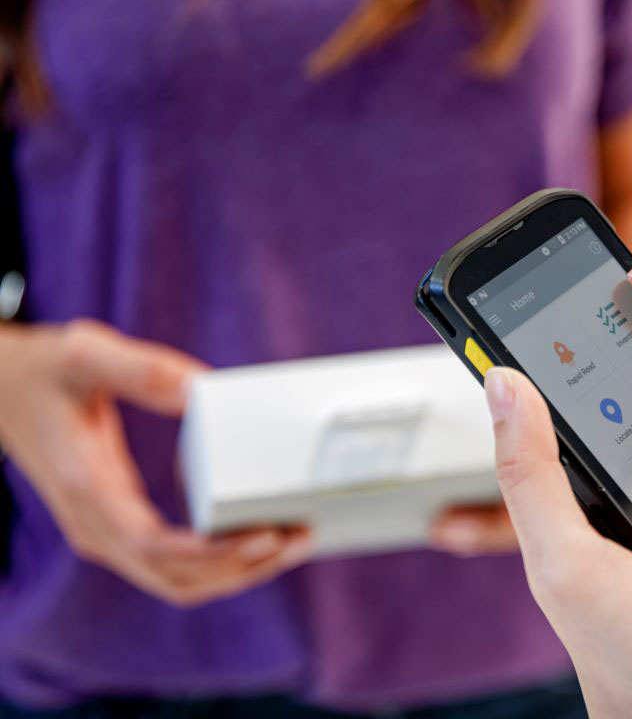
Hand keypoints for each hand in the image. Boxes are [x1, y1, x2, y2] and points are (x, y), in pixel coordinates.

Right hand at [0, 320, 310, 606]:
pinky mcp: (119, 529)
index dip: (212, 553)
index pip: (152, 545)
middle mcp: (94, 525)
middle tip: (299, 538)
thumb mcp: (84, 351)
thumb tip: (199, 389)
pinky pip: (172, 566)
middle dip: (241, 567)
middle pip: (173, 577)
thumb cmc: (45, 369)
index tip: (264, 538)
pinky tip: (260, 542)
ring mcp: (105, 533)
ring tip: (293, 543)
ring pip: (175, 582)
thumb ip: (139, 367)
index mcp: (86, 487)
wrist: (1, 389)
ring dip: (237, 574)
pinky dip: (218, 566)